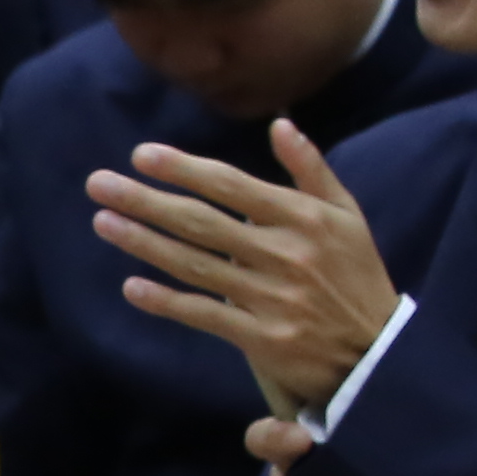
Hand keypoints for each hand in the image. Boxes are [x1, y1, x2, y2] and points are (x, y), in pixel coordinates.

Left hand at [89, 117, 400, 415]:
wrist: (378, 352)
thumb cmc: (356, 275)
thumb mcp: (347, 215)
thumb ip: (311, 169)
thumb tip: (279, 123)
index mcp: (304, 217)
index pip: (231, 185)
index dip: (184, 169)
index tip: (141, 156)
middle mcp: (285, 253)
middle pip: (202, 222)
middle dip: (146, 200)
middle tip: (98, 184)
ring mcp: (272, 297)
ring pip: (196, 266)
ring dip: (145, 243)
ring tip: (103, 222)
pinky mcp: (263, 339)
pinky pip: (206, 315)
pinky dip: (168, 301)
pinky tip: (132, 286)